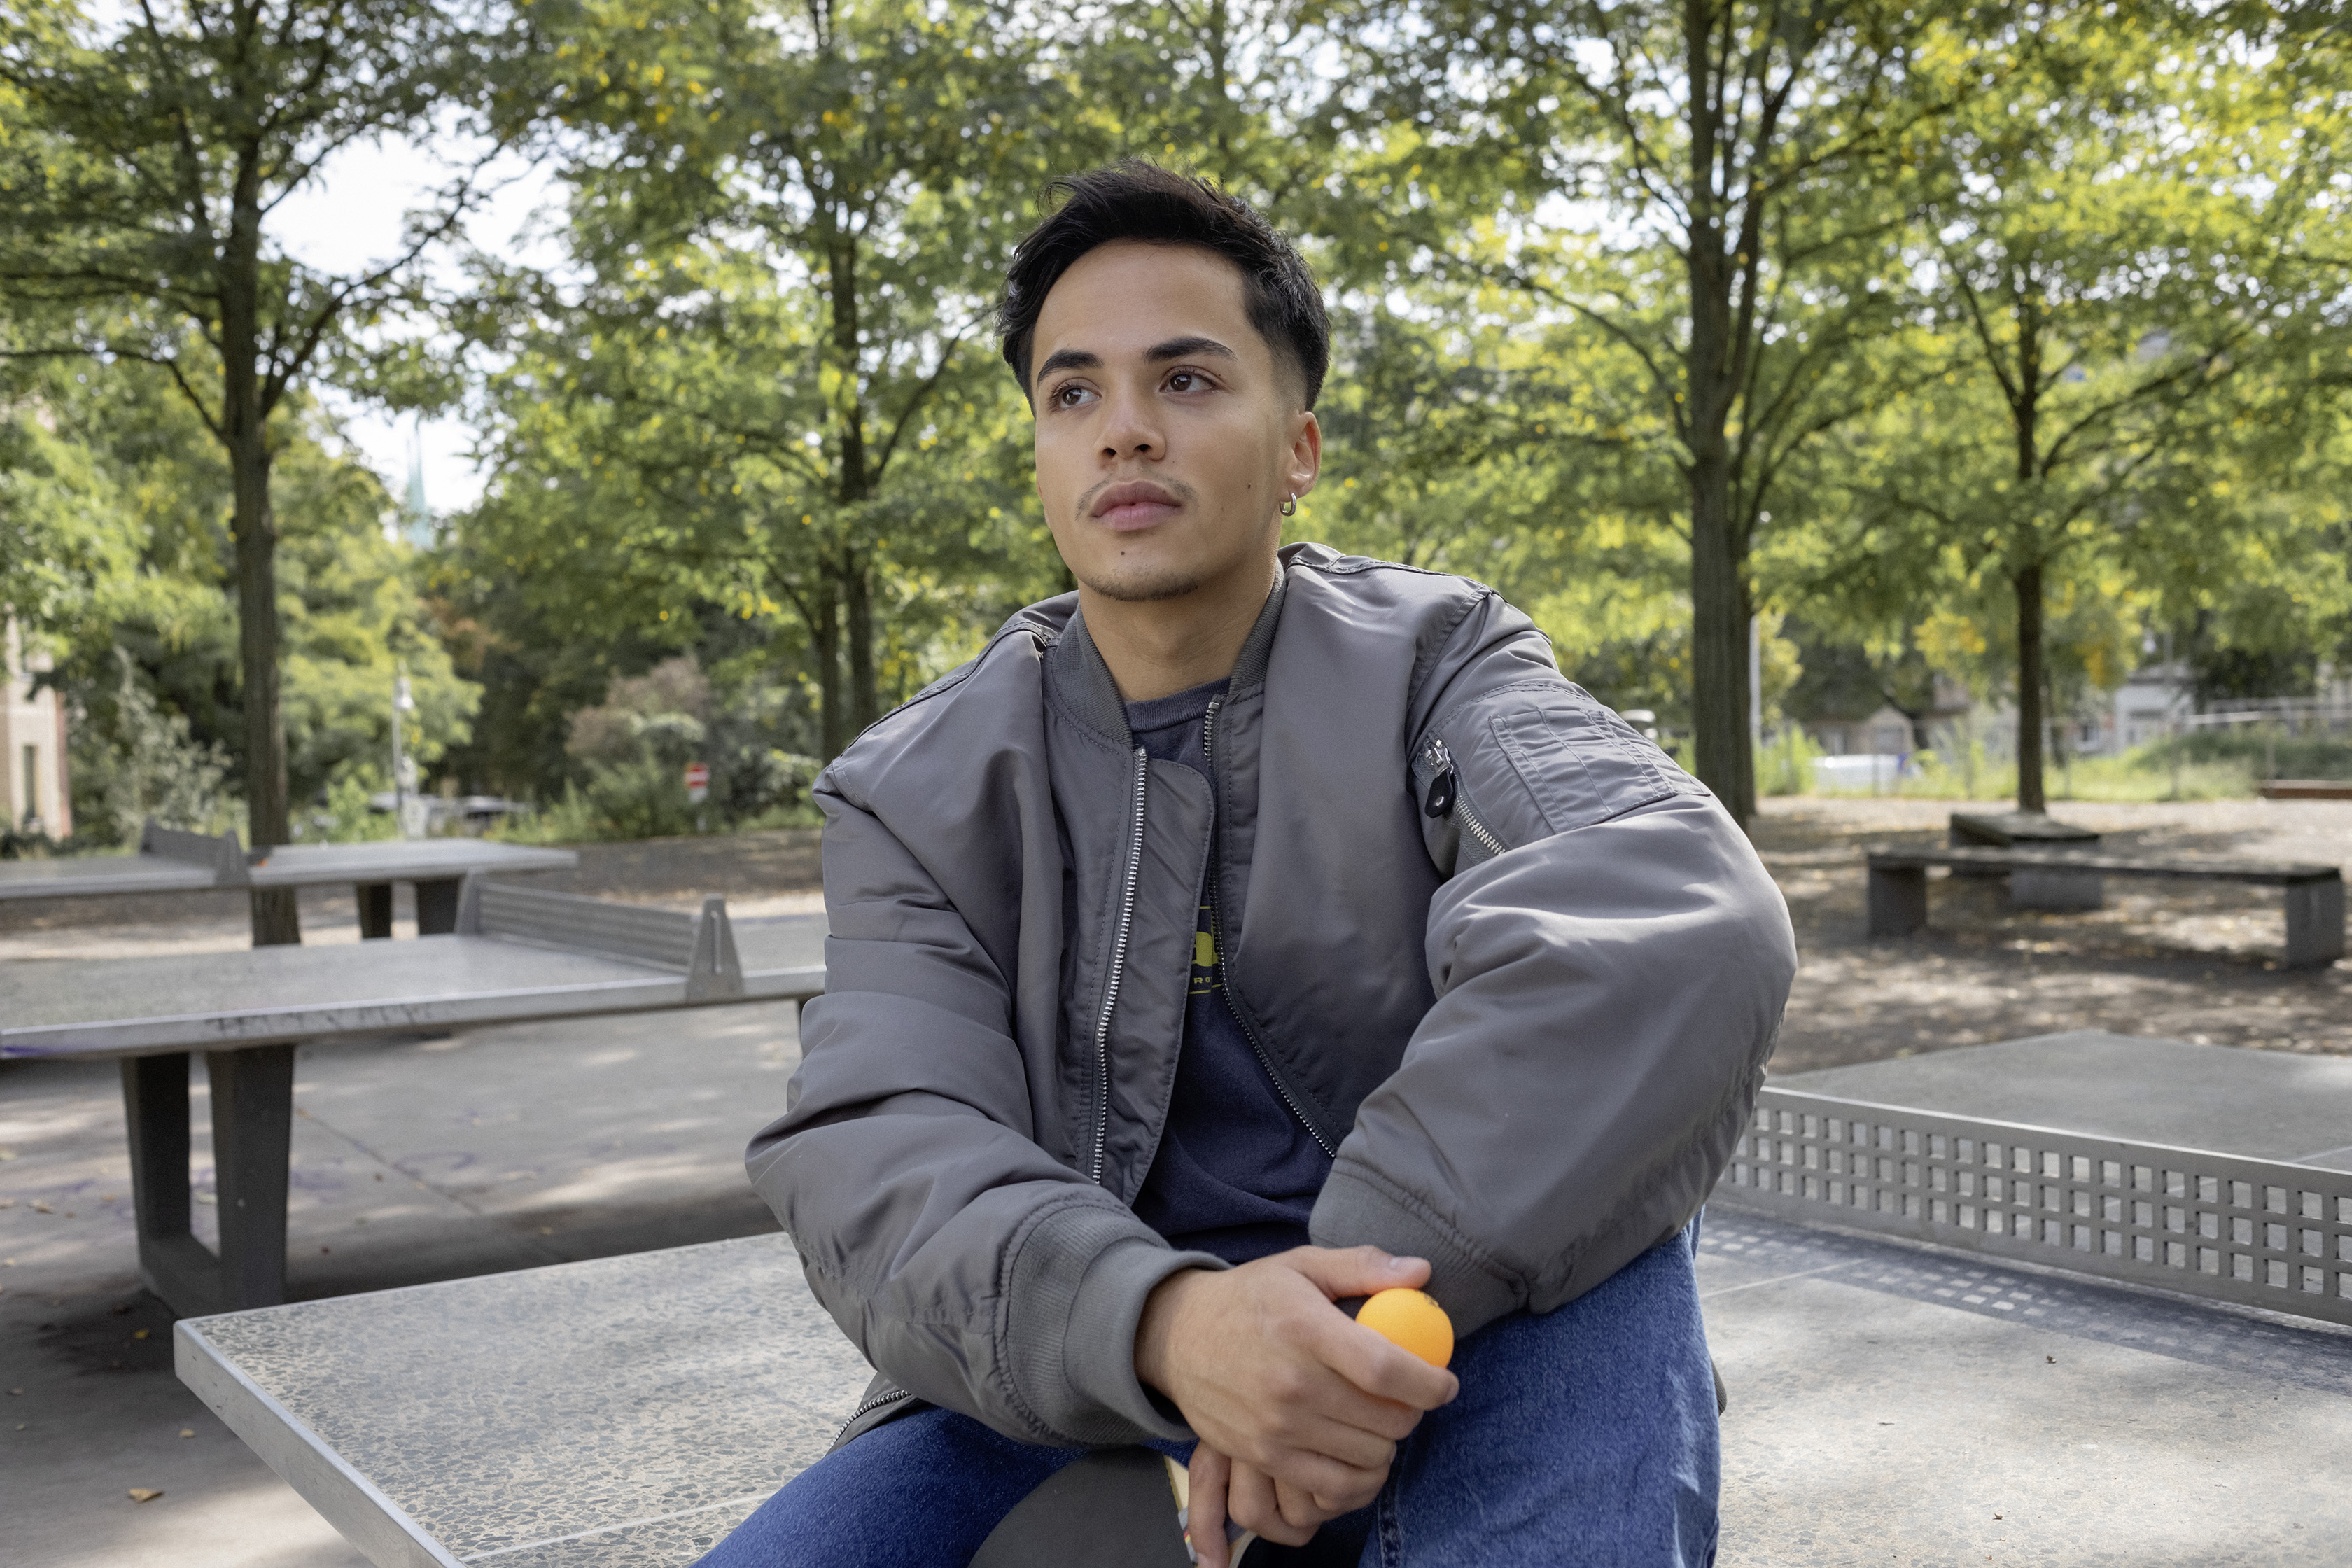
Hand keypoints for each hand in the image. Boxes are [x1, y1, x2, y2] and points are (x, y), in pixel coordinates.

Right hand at [1136, 1246, 1458, 1550]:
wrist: (1177, 1337)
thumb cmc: (1251, 1298)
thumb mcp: (1303, 1266)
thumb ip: (1364, 1266)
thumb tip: (1422, 1272)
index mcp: (1305, 1329)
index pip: (1384, 1369)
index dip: (1429, 1382)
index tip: (1445, 1383)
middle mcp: (1291, 1383)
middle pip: (1386, 1420)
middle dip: (1412, 1411)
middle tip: (1406, 1396)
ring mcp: (1276, 1427)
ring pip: (1369, 1456)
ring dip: (1387, 1442)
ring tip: (1378, 1418)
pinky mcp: (1263, 1456)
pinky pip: (1335, 1485)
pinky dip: (1359, 1473)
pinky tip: (1357, 1448)